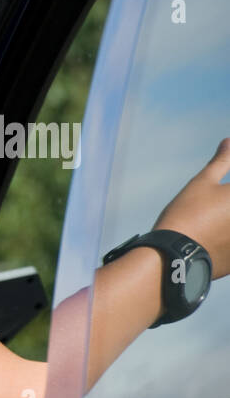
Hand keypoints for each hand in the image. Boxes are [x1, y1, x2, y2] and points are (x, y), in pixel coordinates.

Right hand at [154, 138, 229, 278]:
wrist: (173, 256)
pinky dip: (225, 241)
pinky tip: (214, 238)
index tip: (218, 193)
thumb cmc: (186, 214)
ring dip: (225, 220)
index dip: (226, 191)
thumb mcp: (202, 183)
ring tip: (211, 221)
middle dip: (226, 206)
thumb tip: (228, 141)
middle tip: (211, 208)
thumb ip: (222, 162)